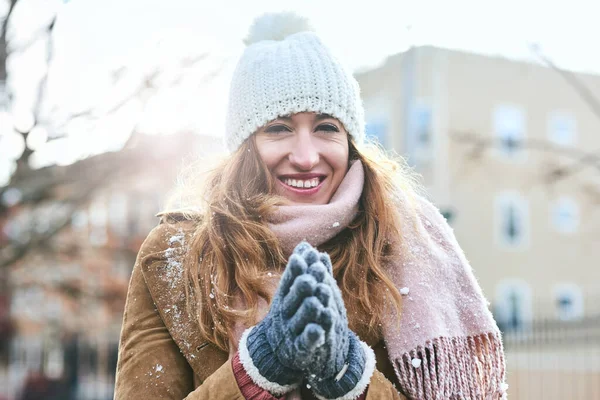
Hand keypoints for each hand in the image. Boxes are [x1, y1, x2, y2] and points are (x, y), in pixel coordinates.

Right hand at [241, 242, 337, 391]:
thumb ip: (307, 271)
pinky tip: (320, 328)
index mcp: (284, 298)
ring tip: (320, 296)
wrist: (282, 352)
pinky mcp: (300, 350)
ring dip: (309, 308)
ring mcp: (291, 332)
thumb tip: (306, 246)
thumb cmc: (294, 314)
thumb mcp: (299, 293)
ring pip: (300, 320)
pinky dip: (312, 335)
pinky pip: (305, 343)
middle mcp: (285, 314)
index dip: (294, 270)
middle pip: (292, 300)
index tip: (302, 256)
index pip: (288, 281)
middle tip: (311, 276)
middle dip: (301, 287)